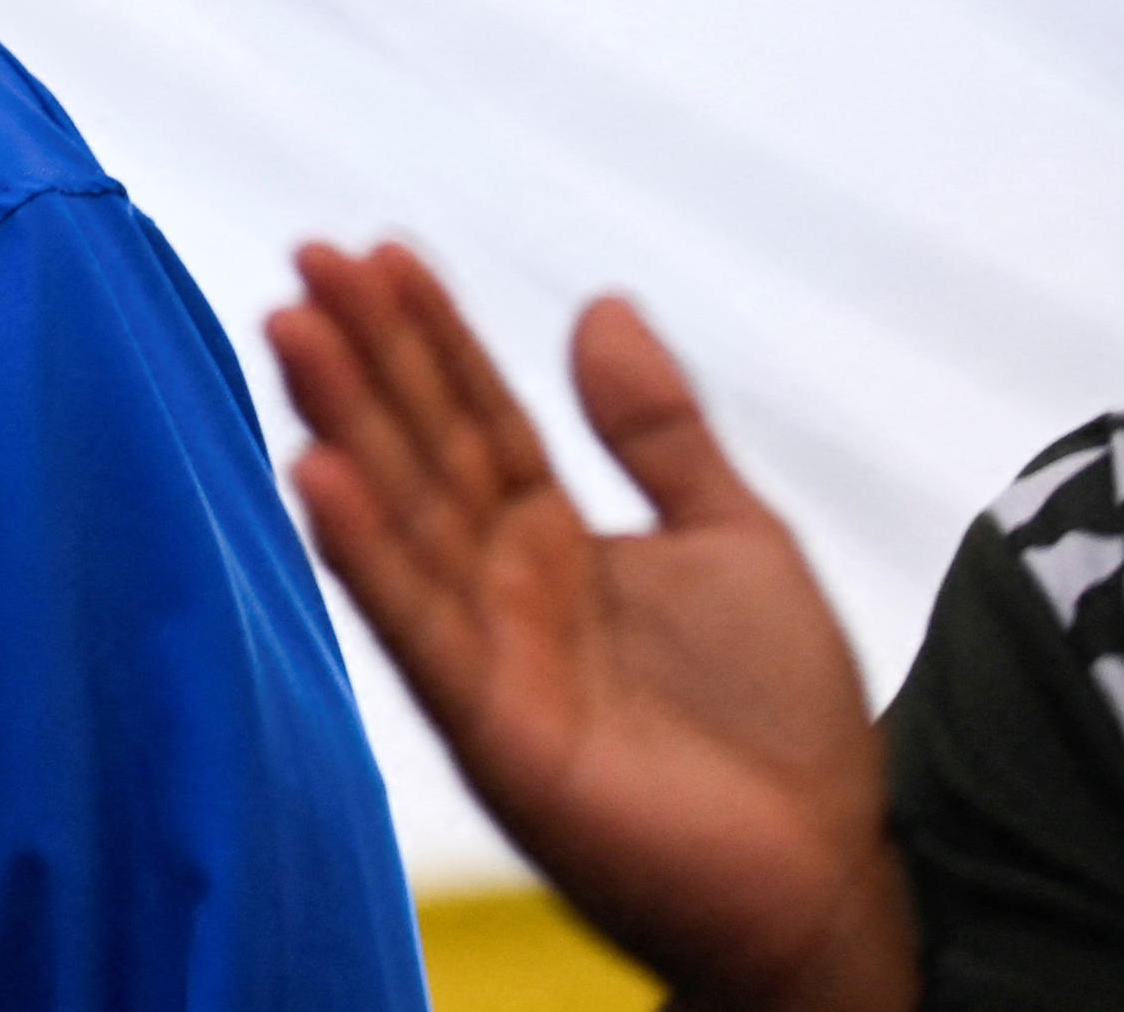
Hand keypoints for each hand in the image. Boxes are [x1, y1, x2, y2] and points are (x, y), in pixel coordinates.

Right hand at [270, 243, 914, 1011]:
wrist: (831, 872)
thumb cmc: (785, 723)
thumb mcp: (735, 536)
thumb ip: (659, 430)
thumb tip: (601, 303)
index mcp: (557, 537)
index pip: (477, 413)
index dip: (429, 333)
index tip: (376, 250)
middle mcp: (505, 585)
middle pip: (423, 447)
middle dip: (363, 354)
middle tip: (307, 260)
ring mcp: (489, 652)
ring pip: (403, 517)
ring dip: (342, 422)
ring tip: (292, 329)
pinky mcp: (491, 727)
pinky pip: (417, 627)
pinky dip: (364, 552)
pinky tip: (316, 474)